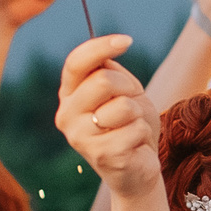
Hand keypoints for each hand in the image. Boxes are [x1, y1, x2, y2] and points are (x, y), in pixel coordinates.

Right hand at [56, 33, 161, 196]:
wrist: (138, 169)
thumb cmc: (131, 126)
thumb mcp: (123, 92)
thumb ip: (110, 72)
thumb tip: (104, 56)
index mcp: (69, 95)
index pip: (77, 62)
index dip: (101, 46)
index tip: (127, 40)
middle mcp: (67, 115)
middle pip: (102, 80)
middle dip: (129, 87)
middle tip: (134, 102)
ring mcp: (80, 137)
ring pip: (123, 106)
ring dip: (139, 115)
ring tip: (132, 128)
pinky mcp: (100, 155)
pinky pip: (134, 130)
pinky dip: (143, 134)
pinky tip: (135, 146)